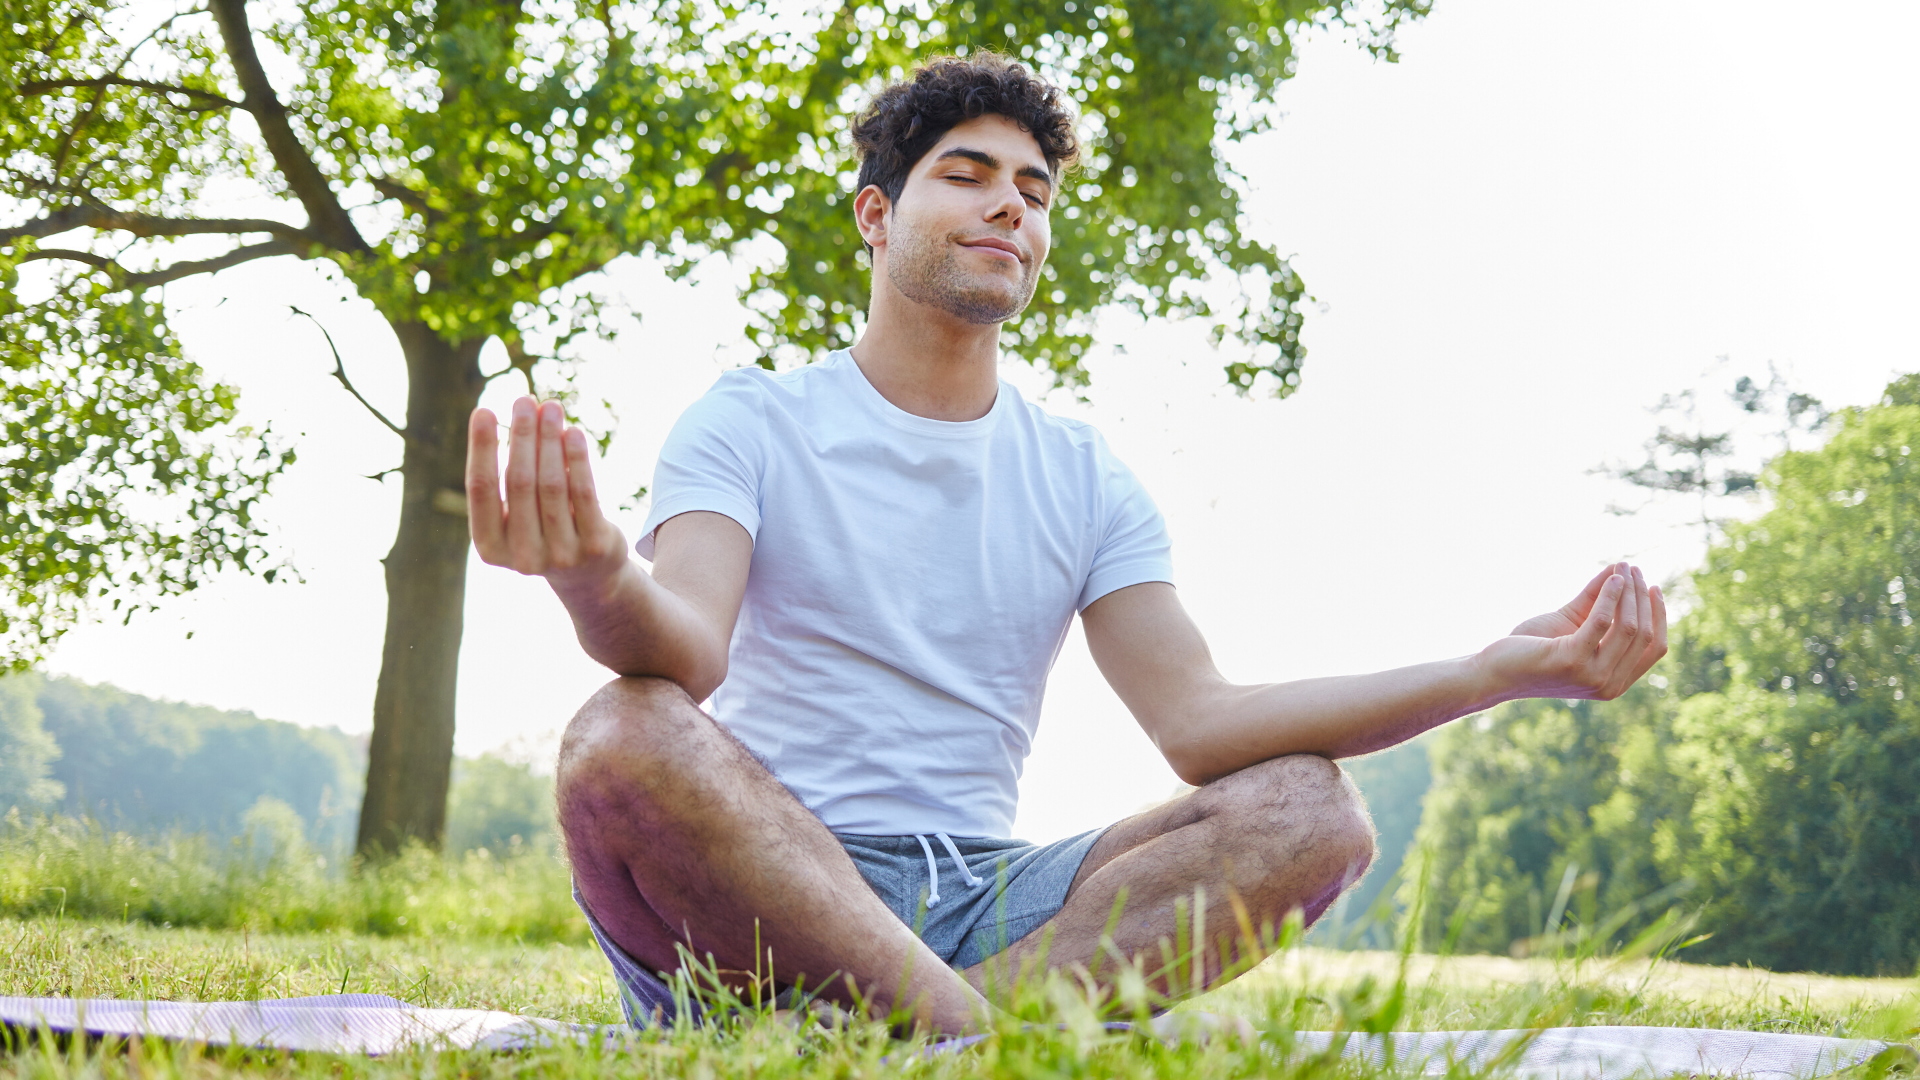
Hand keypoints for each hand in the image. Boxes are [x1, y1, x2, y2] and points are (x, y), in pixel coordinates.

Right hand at [467, 397, 628, 594]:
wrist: (589, 575)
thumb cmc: (542, 530)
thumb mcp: (517, 514)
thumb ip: (509, 476)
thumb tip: (518, 415)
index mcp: (490, 548)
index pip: (480, 489)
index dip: (481, 448)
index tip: (483, 410)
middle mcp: (523, 557)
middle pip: (519, 482)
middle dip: (521, 435)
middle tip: (524, 400)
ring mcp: (561, 555)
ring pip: (552, 484)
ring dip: (550, 439)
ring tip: (551, 407)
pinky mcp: (595, 547)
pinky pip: (584, 494)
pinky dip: (577, 459)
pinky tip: (573, 433)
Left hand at [1475, 562, 1667, 701]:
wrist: (1496, 669)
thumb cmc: (1533, 649)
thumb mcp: (1573, 624)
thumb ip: (1598, 602)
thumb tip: (1622, 569)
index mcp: (1616, 683)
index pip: (1654, 649)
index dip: (1658, 616)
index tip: (1653, 588)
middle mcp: (1609, 686)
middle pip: (1643, 634)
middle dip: (1642, 598)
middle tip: (1635, 570)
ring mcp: (1593, 677)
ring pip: (1629, 627)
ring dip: (1629, 593)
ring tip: (1624, 569)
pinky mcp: (1572, 661)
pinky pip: (1602, 621)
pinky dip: (1610, 595)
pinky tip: (1612, 578)